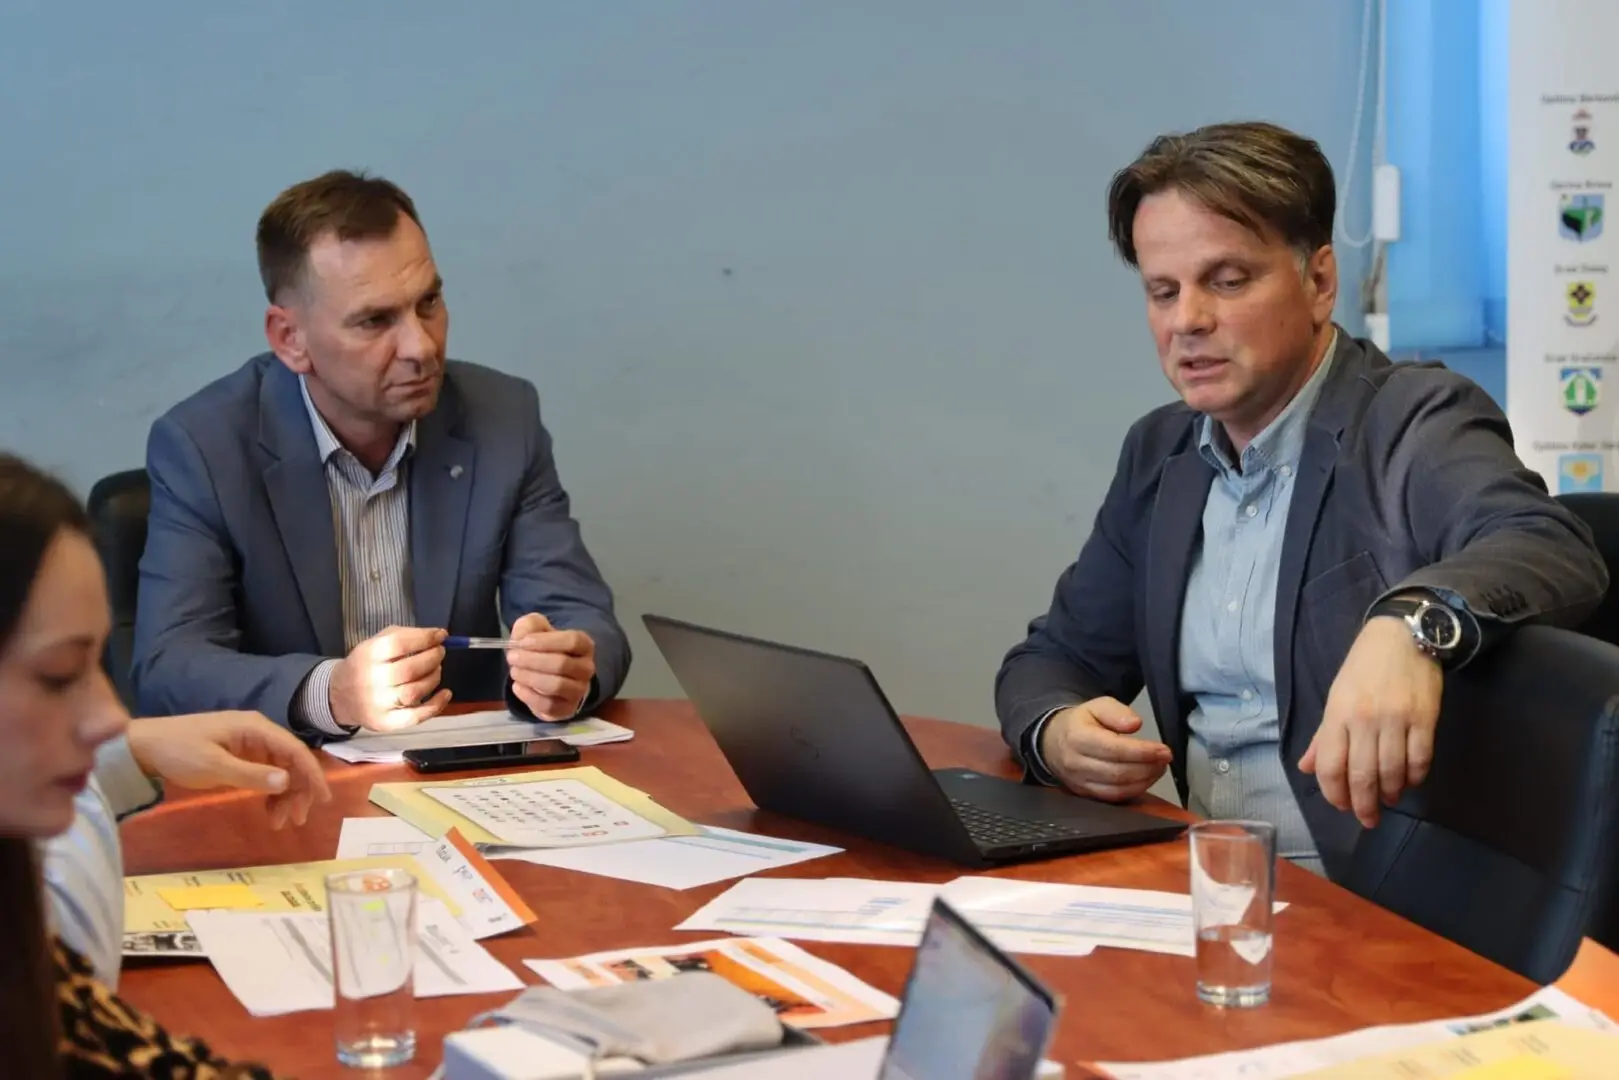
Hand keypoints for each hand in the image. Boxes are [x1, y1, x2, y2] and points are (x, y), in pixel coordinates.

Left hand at [126, 712, 331, 828]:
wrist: (143, 747)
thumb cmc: (178, 752)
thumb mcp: (214, 766)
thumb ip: (252, 774)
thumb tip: (288, 781)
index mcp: (255, 728)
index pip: (295, 750)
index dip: (312, 774)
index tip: (323, 799)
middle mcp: (257, 733)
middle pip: (290, 762)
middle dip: (298, 791)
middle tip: (296, 820)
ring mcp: (247, 744)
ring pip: (279, 770)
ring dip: (284, 795)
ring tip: (279, 822)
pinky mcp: (238, 755)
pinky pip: (264, 773)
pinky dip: (269, 792)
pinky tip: (269, 810)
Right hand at [330, 625, 450, 732]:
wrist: (341, 696)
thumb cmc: (366, 665)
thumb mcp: (375, 643)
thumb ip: (404, 636)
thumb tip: (438, 636)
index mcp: (368, 655)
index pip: (399, 644)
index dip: (425, 638)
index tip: (441, 635)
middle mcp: (372, 680)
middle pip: (410, 669)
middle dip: (433, 658)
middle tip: (439, 652)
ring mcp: (379, 704)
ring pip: (415, 691)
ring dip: (434, 678)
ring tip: (436, 669)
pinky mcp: (387, 722)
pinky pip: (416, 716)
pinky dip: (436, 705)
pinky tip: (445, 693)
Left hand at [506, 612, 595, 720]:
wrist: (544, 673)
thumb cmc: (542, 647)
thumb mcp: (535, 628)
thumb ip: (529, 626)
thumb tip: (522, 639)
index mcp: (584, 645)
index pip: (572, 641)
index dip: (545, 642)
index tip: (522, 642)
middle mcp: (587, 669)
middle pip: (562, 664)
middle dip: (532, 660)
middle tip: (512, 657)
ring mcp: (579, 691)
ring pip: (556, 685)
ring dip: (530, 677)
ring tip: (514, 671)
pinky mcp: (566, 709)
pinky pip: (549, 705)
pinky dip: (529, 696)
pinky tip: (517, 686)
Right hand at [1039, 697, 1172, 800]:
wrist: (1052, 742)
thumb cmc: (1080, 723)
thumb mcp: (1096, 706)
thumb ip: (1116, 712)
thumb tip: (1134, 724)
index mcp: (1077, 738)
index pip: (1114, 749)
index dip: (1143, 752)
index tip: (1164, 750)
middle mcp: (1076, 763)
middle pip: (1118, 772)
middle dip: (1148, 767)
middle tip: (1165, 758)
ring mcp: (1079, 782)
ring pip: (1118, 788)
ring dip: (1145, 780)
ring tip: (1158, 767)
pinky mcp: (1085, 794)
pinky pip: (1114, 798)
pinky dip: (1135, 790)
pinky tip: (1146, 778)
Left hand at [1300, 616, 1442, 828]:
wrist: (1402, 636)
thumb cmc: (1362, 668)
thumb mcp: (1335, 697)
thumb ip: (1324, 736)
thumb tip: (1307, 768)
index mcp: (1337, 714)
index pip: (1331, 766)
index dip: (1334, 793)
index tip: (1341, 805)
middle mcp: (1365, 720)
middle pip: (1362, 775)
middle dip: (1363, 804)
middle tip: (1367, 819)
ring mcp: (1396, 720)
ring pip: (1392, 772)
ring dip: (1390, 793)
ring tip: (1389, 800)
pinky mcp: (1425, 719)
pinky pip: (1420, 759)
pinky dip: (1414, 777)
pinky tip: (1409, 782)